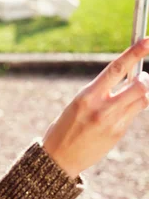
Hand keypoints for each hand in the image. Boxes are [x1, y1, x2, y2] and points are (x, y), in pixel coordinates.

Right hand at [43, 38, 148, 178]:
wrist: (59, 158)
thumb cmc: (65, 127)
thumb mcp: (77, 104)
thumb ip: (101, 93)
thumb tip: (126, 81)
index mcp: (86, 95)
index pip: (116, 69)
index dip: (134, 53)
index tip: (147, 41)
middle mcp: (102, 108)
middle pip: (138, 86)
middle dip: (144, 79)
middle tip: (142, 75)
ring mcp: (113, 122)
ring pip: (141, 100)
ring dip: (142, 92)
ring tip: (134, 91)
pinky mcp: (119, 133)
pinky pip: (134, 114)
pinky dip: (133, 107)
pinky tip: (120, 111)